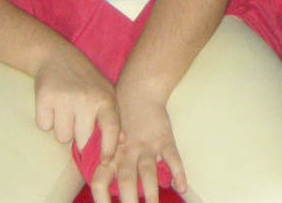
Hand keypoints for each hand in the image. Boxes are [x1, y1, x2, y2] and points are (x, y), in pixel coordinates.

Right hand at [32, 46, 118, 169]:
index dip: (109, 147)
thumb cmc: (85, 80)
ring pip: (62, 137)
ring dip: (61, 129)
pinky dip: (46, 120)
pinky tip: (52, 104)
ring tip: (65, 110)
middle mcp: (87, 99)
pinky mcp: (45, 98)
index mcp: (105, 98)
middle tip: (77, 119)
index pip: (111, 128)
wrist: (56, 56)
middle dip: (78, 137)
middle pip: (81, 140)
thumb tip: (122, 142)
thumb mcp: (105, 93)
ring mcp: (65, 99)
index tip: (105, 161)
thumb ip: (113, 117)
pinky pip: (45, 127)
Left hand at [89, 82, 183, 202]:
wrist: (138, 91)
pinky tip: (182, 187)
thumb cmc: (119, 117)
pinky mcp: (164, 139)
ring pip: (148, 173)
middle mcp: (127, 152)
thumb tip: (102, 187)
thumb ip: (103, 161)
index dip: (101, 199)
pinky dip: (179, 173)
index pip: (99, 181)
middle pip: (125, 180)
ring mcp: (147, 146)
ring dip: (152, 193)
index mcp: (110, 154)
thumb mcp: (105, 138)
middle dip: (129, 201)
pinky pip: (173, 157)